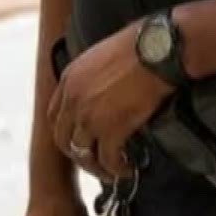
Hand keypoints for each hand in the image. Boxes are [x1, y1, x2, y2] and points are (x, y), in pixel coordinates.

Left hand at [48, 17, 173, 182]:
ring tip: (112, 171)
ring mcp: (89, 116)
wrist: (159, 50)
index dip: (65, 132)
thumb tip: (106, 89)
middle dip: (78, 154)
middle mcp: (73, 99)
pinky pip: (107, 158)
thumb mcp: (105, 54)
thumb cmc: (142, 45)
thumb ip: (95, 75)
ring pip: (83, 154)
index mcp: (70, 78)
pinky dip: (117, 168)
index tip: (79, 139)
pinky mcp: (111, 129)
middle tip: (94, 161)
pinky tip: (128, 168)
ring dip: (96, 167)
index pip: (55, 115)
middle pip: (63, 139)